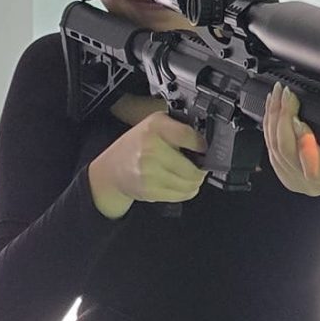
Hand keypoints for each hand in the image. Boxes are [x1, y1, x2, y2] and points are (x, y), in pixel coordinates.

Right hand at [88, 111, 206, 215]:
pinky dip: (187, 191)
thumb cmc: (137, 145)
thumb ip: (178, 128)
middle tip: (200, 166)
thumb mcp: (155, 125)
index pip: (190, 136)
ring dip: (195, 182)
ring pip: (189, 184)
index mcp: (155, 127)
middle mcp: (151, 148)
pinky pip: (181, 194)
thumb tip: (206, 141)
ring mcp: (149, 171)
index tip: (204, 149)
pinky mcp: (150, 190)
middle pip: (193, 168)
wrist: (113, 169)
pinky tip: (181, 184)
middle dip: (201, 170)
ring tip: (191, 176)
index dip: (202, 145)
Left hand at [264, 80, 319, 197]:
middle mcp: (310, 184)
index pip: (313, 170)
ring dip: (273, 116)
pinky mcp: (282, 172)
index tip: (299, 120)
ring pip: (274, 147)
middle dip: (283, 117)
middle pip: (286, 151)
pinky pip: (269, 147)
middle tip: (286, 94)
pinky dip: (269, 125)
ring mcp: (293, 179)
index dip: (304, 145)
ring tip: (277, 94)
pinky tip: (271, 109)